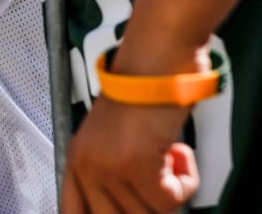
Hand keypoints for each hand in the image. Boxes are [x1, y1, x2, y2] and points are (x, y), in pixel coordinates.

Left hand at [61, 97, 197, 212]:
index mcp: (75, 163)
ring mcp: (109, 168)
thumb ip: (110, 178)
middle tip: (161, 188)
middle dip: (148, 208)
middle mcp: (86, 167)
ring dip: (171, 192)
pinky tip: (178, 153)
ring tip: (168, 160)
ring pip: (149, 213)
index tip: (130, 209)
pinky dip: (186, 181)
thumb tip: (126, 208)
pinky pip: (171, 199)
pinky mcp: (137, 165)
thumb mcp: (110, 141)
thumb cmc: (141, 94)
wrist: (155, 62)